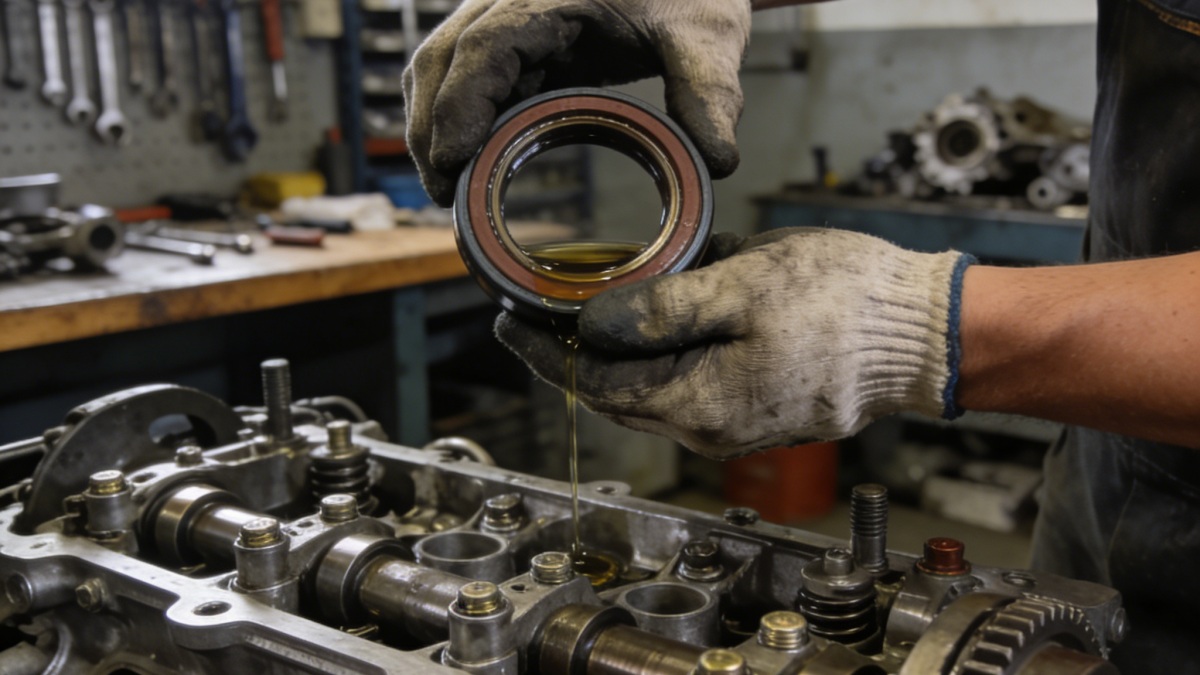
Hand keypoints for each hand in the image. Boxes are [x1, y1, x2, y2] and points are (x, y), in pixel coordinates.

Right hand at [403, 0, 751, 205]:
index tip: (453, 159)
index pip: (484, 46)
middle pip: (442, 58)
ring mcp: (506, 17)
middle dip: (431, 127)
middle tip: (443, 194)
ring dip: (435, 124)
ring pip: (443, 66)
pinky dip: (461, 119)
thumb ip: (710, 93)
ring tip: (449, 188)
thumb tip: (717, 161)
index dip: (459, 104)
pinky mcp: (516, 40)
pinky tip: (472, 161)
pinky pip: (470, 77)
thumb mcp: (707, 35)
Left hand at [495, 228, 973, 458]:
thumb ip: (661, 309)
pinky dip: (657, 359)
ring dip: (615, 357)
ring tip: (584, 313)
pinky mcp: (759, 411)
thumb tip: (593, 325)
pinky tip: (651, 324)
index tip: (509, 322)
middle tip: (538, 313)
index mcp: (699, 404)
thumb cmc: (845, 303)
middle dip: (572, 356)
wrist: (923, 333)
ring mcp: (737, 426)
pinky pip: (687, 389)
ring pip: (651, 394)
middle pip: (617, 396)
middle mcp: (710, 430)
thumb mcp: (742, 286)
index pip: (595, 383)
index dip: (546, 352)